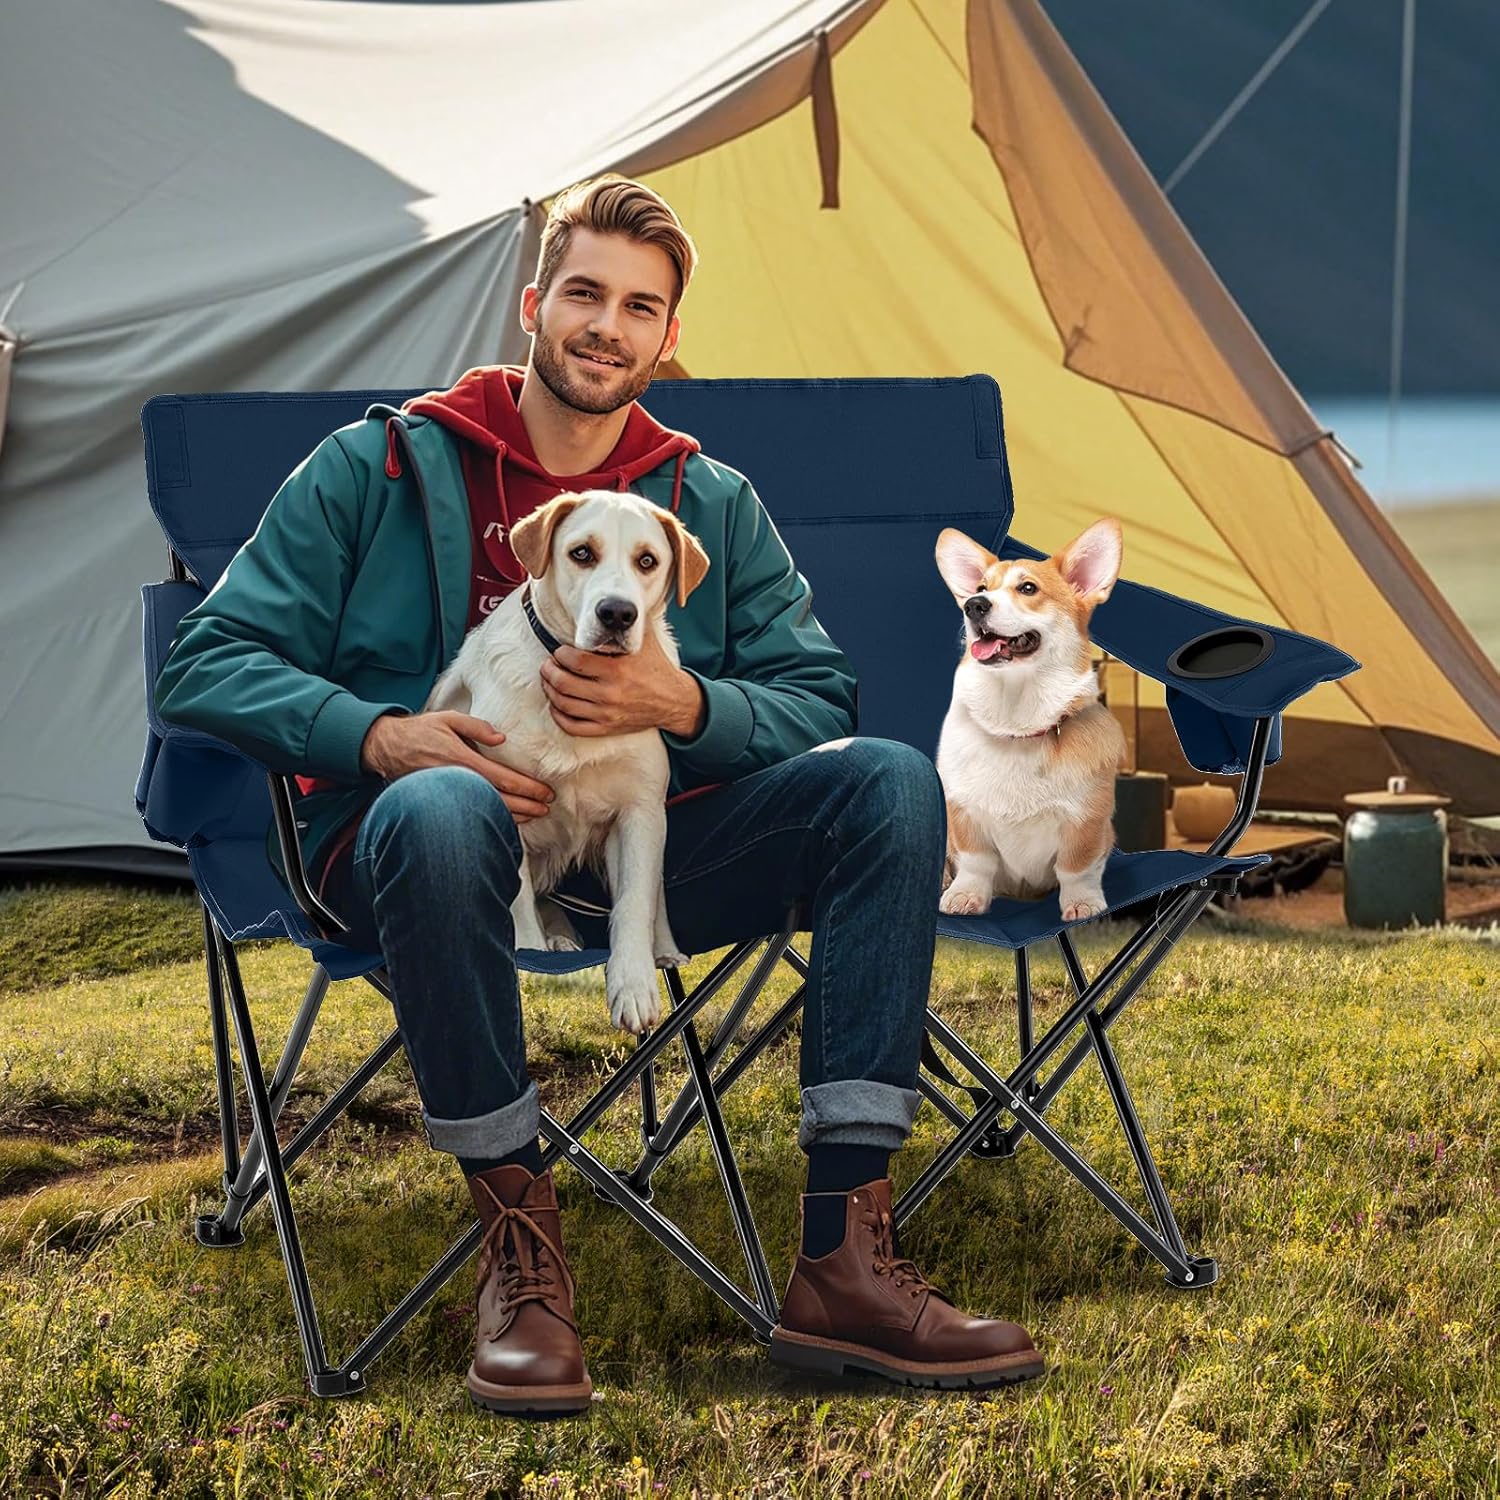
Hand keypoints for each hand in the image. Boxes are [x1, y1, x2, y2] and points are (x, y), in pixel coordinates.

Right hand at [359, 710, 554, 822]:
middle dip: (527, 805)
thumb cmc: (420, 731)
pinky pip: (473, 814)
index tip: (545, 792)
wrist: (387, 749)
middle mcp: (458, 781)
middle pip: (500, 800)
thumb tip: (501, 738)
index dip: (527, 787)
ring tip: (536, 814)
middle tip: (547, 807)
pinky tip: (509, 820)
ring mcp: (450, 795)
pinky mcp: (443, 802)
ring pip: (487, 811)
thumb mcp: (447, 718)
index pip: (502, 777)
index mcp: (462, 759)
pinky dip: (494, 818)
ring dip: (515, 816)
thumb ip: (476, 726)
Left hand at [539, 632, 705, 737]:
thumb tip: (607, 604)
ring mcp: (607, 713)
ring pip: (564, 704)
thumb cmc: (655, 666)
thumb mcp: (644, 639)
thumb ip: (625, 623)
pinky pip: (573, 727)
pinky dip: (559, 716)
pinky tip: (557, 704)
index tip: (560, 651)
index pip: (574, 661)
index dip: (560, 654)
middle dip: (549, 672)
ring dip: (550, 691)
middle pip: (563, 683)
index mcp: (618, 669)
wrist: (674, 700)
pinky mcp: (607, 728)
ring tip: (550, 681)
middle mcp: (610, 693)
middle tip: (548, 665)